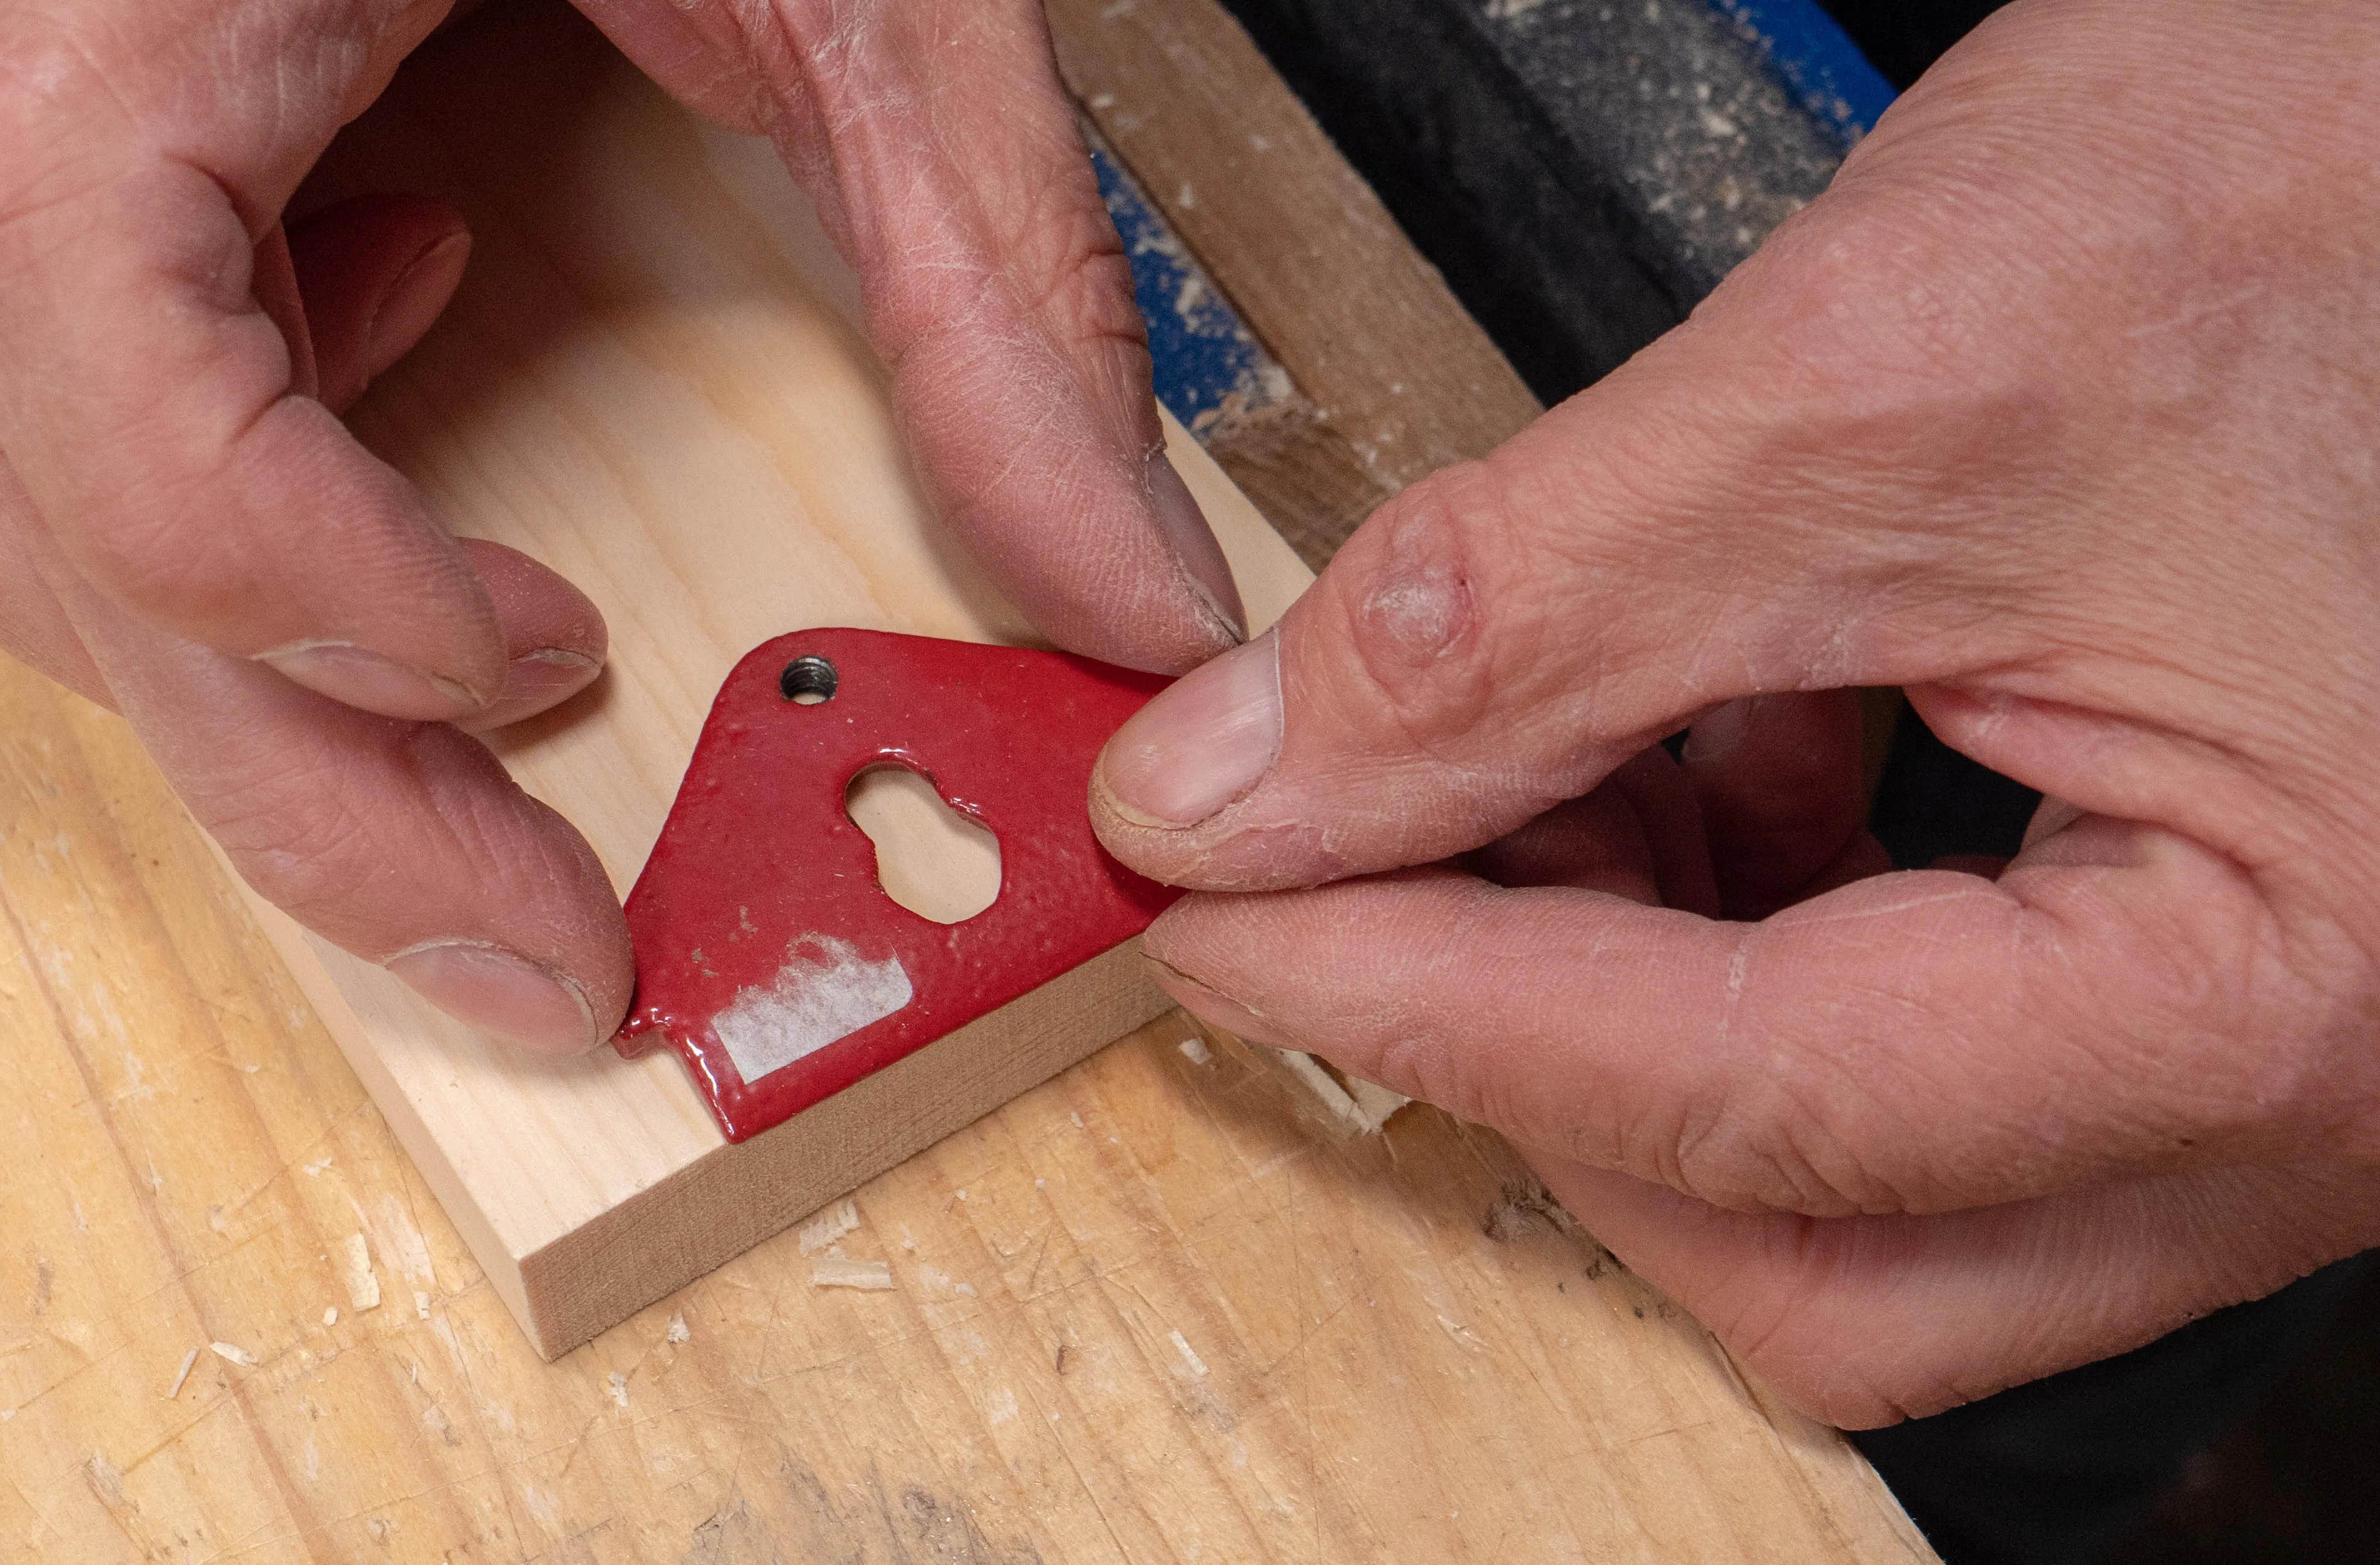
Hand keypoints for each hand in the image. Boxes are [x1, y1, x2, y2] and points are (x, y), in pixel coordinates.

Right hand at [0, 0, 1241, 1049]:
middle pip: (32, 540)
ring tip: (469, 661)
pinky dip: (212, 467)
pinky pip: (27, 380)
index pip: (119, 427)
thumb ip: (984, 283)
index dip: (338, 615)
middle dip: (295, 778)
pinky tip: (394, 354)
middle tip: (531, 935)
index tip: (554, 672)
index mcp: (119, 25)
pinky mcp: (37, 112)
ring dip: (225, 650)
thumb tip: (1115, 586)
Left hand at [1091, 0, 2379, 1426]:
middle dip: (1536, 1065)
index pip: (1754, 1093)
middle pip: (1808, 1240)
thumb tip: (1244, 789)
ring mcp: (2264, 1063)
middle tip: (1341, 882)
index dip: (1427, 1006)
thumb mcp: (1863, 391)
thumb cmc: (2306, 196)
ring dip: (1614, 1002)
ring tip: (1505, 783)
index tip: (1213, 922)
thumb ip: (1517, 622)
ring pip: (1840, 1182)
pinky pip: (1905, 1063)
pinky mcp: (2200, 981)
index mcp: (2292, 989)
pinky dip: (1725, 938)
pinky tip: (1654, 768)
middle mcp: (2318, 1094)